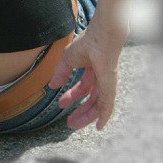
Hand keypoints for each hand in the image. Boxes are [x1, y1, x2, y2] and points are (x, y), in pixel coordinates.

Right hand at [48, 15, 128, 130]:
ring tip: (73, 125)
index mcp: (92, 69)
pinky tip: (99, 126)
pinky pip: (107, 106)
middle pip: (91, 100)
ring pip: (98, 106)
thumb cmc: (88, 42)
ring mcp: (107, 84)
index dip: (71, 96)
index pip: (83, 87)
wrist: (102, 36)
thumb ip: (61, 72)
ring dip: (86, 116)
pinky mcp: (110, 88)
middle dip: (80, 111)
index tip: (60, 104)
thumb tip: (52, 85)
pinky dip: (104, 117)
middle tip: (69, 122)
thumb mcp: (68, 59)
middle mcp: (101, 78)